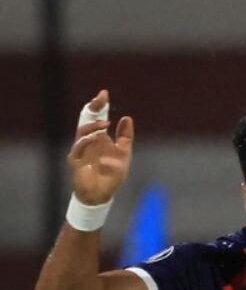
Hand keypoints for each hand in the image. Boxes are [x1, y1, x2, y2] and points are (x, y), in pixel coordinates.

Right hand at [68, 89, 134, 205]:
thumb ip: (125, 137)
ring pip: (81, 131)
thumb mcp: (123, 153)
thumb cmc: (111, 175)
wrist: (101, 195)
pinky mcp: (75, 161)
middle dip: (93, 107)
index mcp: (98, 137)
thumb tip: (127, 117)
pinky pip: (78, 147)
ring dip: (93, 125)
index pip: (96, 117)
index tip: (104, 94)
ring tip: (105, 123)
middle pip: (86, 119)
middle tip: (101, 97)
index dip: (100, 106)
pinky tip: (97, 137)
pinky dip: (86, 140)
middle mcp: (87, 140)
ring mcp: (80, 150)